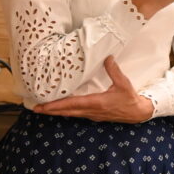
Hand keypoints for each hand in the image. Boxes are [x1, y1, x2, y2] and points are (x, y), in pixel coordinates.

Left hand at [33, 56, 153, 122]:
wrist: (138, 113)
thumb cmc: (130, 98)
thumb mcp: (123, 83)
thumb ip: (114, 70)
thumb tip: (107, 57)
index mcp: (97, 102)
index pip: (73, 104)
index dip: (57, 105)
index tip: (44, 106)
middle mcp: (92, 111)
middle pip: (68, 112)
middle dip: (51, 110)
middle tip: (36, 109)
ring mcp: (93, 115)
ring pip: (71, 114)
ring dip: (57, 112)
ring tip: (44, 109)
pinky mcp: (95, 116)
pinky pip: (77, 114)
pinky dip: (67, 112)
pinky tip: (61, 110)